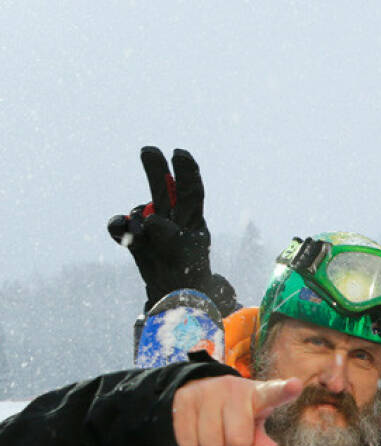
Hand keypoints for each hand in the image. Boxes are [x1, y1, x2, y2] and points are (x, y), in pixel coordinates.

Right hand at [107, 147, 236, 313]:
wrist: (172, 294)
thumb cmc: (187, 272)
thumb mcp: (185, 252)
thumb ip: (170, 234)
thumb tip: (148, 221)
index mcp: (192, 218)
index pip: (191, 190)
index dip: (186, 170)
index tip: (179, 153)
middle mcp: (171, 217)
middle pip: (162, 187)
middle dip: (155, 167)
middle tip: (148, 149)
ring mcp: (151, 226)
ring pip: (138, 210)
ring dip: (138, 222)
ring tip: (148, 242)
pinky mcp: (134, 237)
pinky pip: (120, 225)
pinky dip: (120, 227)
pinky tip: (127, 235)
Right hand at [172, 376, 303, 445]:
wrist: (200, 392)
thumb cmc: (236, 416)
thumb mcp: (253, 428)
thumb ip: (261, 444)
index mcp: (259, 395)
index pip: (273, 394)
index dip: (285, 390)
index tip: (295, 385)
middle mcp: (233, 388)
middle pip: (237, 441)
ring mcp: (207, 391)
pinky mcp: (183, 399)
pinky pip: (188, 443)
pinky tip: (198, 439)